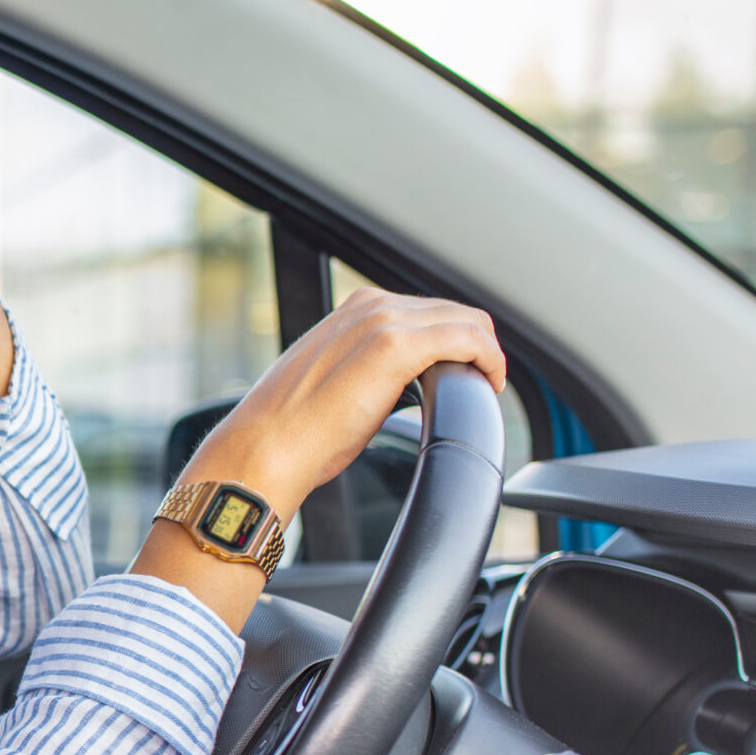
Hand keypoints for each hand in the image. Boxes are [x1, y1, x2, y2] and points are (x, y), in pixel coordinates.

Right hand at [131, 289, 504, 630]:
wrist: (266, 448)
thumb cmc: (291, 431)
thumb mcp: (334, 383)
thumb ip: (368, 371)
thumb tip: (397, 389)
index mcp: (354, 310)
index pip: (428, 310)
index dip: (456, 340)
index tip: (463, 371)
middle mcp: (370, 306)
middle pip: (454, 310)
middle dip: (475, 344)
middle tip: (481, 382)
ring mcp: (383, 322)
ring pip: (468, 321)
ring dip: (485, 352)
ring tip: (485, 385)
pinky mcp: (396, 347)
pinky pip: (469, 339)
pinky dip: (489, 359)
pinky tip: (490, 384)